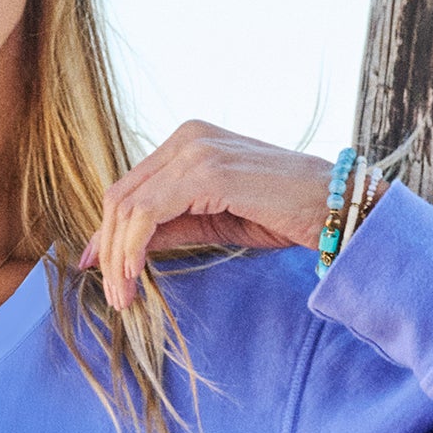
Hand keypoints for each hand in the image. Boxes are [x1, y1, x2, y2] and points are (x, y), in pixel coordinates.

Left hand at [81, 121, 335, 310]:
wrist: (335, 208)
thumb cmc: (283, 214)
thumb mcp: (212, 221)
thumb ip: (167, 227)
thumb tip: (117, 250)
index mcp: (188, 141)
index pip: (130, 188)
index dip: (107, 231)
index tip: (96, 268)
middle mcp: (187, 137)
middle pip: (121, 196)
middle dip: (108, 249)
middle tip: (112, 293)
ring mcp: (196, 149)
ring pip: (129, 206)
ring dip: (118, 256)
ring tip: (123, 295)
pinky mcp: (206, 171)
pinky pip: (149, 213)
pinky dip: (133, 248)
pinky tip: (134, 275)